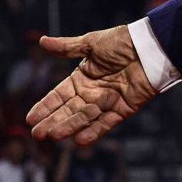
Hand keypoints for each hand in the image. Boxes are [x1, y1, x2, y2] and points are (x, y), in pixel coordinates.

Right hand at [27, 25, 156, 145]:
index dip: (45, 106)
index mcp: (82, 78)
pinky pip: (106, 124)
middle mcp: (91, 93)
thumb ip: (66, 47)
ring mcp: (106, 102)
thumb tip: (41, 40)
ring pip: (84, 118)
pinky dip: (94, 132)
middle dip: (53, 121)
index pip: (58, 95)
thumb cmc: (121, 42)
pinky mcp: (122, 110)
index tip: (30, 118)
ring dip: (69, 127)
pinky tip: (80, 140)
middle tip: (37, 134)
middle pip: (68, 110)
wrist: (150, 48)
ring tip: (54, 135)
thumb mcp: (91, 42)